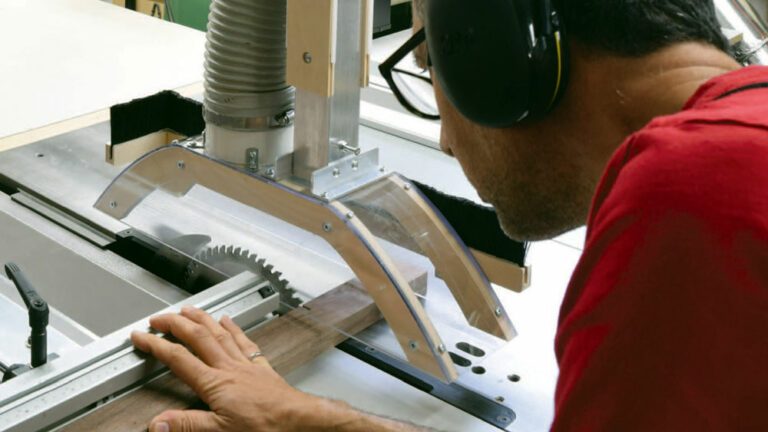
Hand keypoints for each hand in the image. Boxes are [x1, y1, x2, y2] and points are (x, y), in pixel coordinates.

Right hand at [131, 306, 317, 431]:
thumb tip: (157, 424)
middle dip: (175, 324)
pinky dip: (233, 328)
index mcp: (215, 383)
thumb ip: (187, 425)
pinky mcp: (261, 366)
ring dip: (201, 319)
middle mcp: (229, 367)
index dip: (156, 345)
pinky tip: (228, 320)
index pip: (178, 359)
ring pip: (219, 333)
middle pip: (197, 337)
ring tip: (187, 310)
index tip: (141, 337)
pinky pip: (244, 341)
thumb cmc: (265, 426)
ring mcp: (246, 364)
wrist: (298, 421)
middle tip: (158, 318)